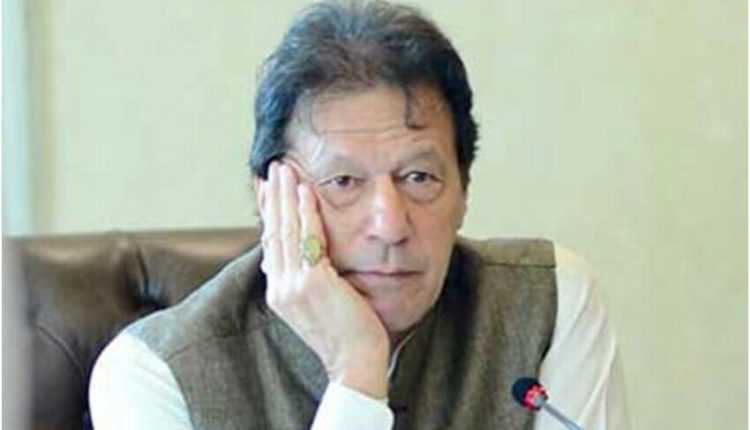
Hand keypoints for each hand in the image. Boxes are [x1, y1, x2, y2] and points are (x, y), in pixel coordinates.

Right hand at [259, 162, 389, 398]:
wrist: (356, 362)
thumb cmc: (347, 334)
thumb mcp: (319, 304)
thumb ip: (308, 278)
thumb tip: (306, 255)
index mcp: (279, 294)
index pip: (271, 243)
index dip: (269, 213)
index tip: (268, 189)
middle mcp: (279, 288)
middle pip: (273, 231)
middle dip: (273, 196)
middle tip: (274, 167)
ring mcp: (293, 286)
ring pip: (286, 230)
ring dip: (285, 195)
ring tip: (285, 168)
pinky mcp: (312, 282)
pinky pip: (308, 238)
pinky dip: (306, 212)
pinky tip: (307, 191)